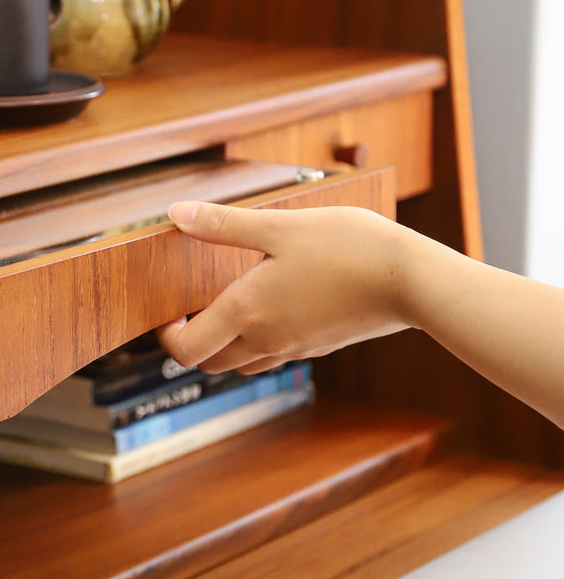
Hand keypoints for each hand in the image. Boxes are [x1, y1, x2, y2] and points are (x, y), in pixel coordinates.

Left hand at [157, 201, 411, 373]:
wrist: (411, 281)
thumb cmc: (348, 248)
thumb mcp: (278, 226)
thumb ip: (223, 225)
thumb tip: (177, 215)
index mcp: (247, 312)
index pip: (186, 350)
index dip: (166, 336)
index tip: (168, 312)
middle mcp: (266, 340)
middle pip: (209, 363)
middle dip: (191, 342)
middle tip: (190, 310)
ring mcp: (295, 348)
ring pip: (242, 363)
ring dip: (224, 345)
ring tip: (228, 306)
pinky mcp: (319, 346)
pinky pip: (274, 356)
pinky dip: (258, 342)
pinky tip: (271, 307)